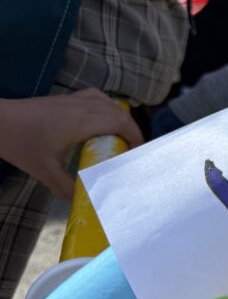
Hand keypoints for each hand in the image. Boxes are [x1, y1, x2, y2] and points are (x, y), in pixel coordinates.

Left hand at [0, 89, 142, 199]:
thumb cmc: (20, 143)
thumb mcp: (44, 171)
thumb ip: (66, 188)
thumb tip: (83, 201)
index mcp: (82, 122)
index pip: (121, 122)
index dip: (136, 136)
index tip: (136, 154)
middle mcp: (83, 107)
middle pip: (120, 112)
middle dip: (131, 131)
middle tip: (130, 151)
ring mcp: (74, 99)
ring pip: (109, 102)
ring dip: (120, 118)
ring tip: (119, 136)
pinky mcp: (66, 98)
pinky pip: (96, 97)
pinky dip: (107, 107)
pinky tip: (101, 119)